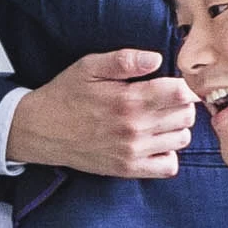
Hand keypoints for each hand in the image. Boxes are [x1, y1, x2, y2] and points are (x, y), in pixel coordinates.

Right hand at [9, 46, 194, 178]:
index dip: (184, 84)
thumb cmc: (66, 94)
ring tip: (159, 118)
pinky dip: (168, 153)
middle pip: (187, 116)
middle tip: (165, 98)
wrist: (41, 130)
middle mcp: (135, 128)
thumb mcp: (88, 66)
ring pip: (182, 139)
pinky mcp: (129, 169)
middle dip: (182, 103)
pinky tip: (155, 141)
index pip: (181, 93)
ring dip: (176, 127)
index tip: (174, 82)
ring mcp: (133, 151)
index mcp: (128, 99)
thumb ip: (124, 60)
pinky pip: (169, 166)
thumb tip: (157, 58)